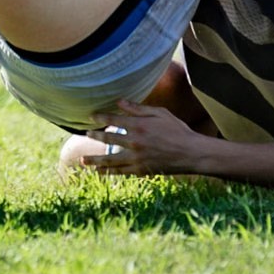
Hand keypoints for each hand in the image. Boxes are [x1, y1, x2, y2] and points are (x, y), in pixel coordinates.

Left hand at [81, 100, 207, 176]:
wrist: (190, 153)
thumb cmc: (177, 130)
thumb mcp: (160, 113)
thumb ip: (138, 108)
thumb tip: (119, 102)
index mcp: (139, 125)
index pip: (114, 120)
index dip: (101, 117)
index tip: (91, 116)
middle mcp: (135, 142)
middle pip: (109, 139)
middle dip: (95, 136)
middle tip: (85, 134)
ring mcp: (137, 158)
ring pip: (111, 159)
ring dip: (96, 160)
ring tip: (83, 161)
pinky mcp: (141, 170)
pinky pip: (121, 171)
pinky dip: (110, 172)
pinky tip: (100, 172)